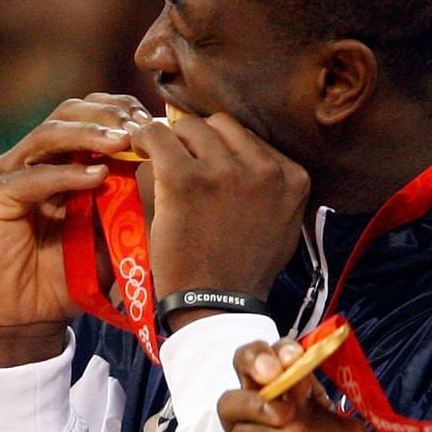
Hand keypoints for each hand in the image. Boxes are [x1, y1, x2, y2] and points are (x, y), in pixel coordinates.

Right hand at [0, 94, 150, 366]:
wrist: (31, 316)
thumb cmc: (72, 276)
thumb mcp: (111, 232)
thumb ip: (128, 197)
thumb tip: (162, 163)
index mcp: (62, 159)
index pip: (91, 115)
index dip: (123, 112)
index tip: (158, 123)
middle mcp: (34, 159)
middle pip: (69, 112)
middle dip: (107, 114)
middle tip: (140, 125)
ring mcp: (11, 173)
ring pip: (49, 134)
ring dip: (89, 134)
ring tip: (122, 141)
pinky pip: (32, 177)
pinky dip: (66, 175)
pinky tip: (97, 177)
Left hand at [138, 114, 307, 326]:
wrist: (218, 306)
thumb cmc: (244, 270)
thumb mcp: (283, 224)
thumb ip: (273, 187)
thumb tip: (247, 155)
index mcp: (293, 177)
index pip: (250, 137)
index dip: (223, 148)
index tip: (206, 162)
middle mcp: (264, 168)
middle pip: (221, 125)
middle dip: (199, 140)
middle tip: (181, 161)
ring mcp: (225, 172)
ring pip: (190, 127)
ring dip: (173, 141)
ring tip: (160, 160)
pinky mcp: (186, 179)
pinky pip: (159, 135)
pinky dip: (144, 138)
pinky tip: (138, 148)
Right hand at [215, 339, 389, 431]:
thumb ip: (318, 411)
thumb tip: (293, 382)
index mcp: (299, 402)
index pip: (280, 362)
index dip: (283, 351)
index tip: (296, 355)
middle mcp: (269, 416)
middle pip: (245, 371)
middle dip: (255, 360)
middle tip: (274, 368)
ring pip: (231, 402)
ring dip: (257, 400)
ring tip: (286, 415)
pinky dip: (258, 430)